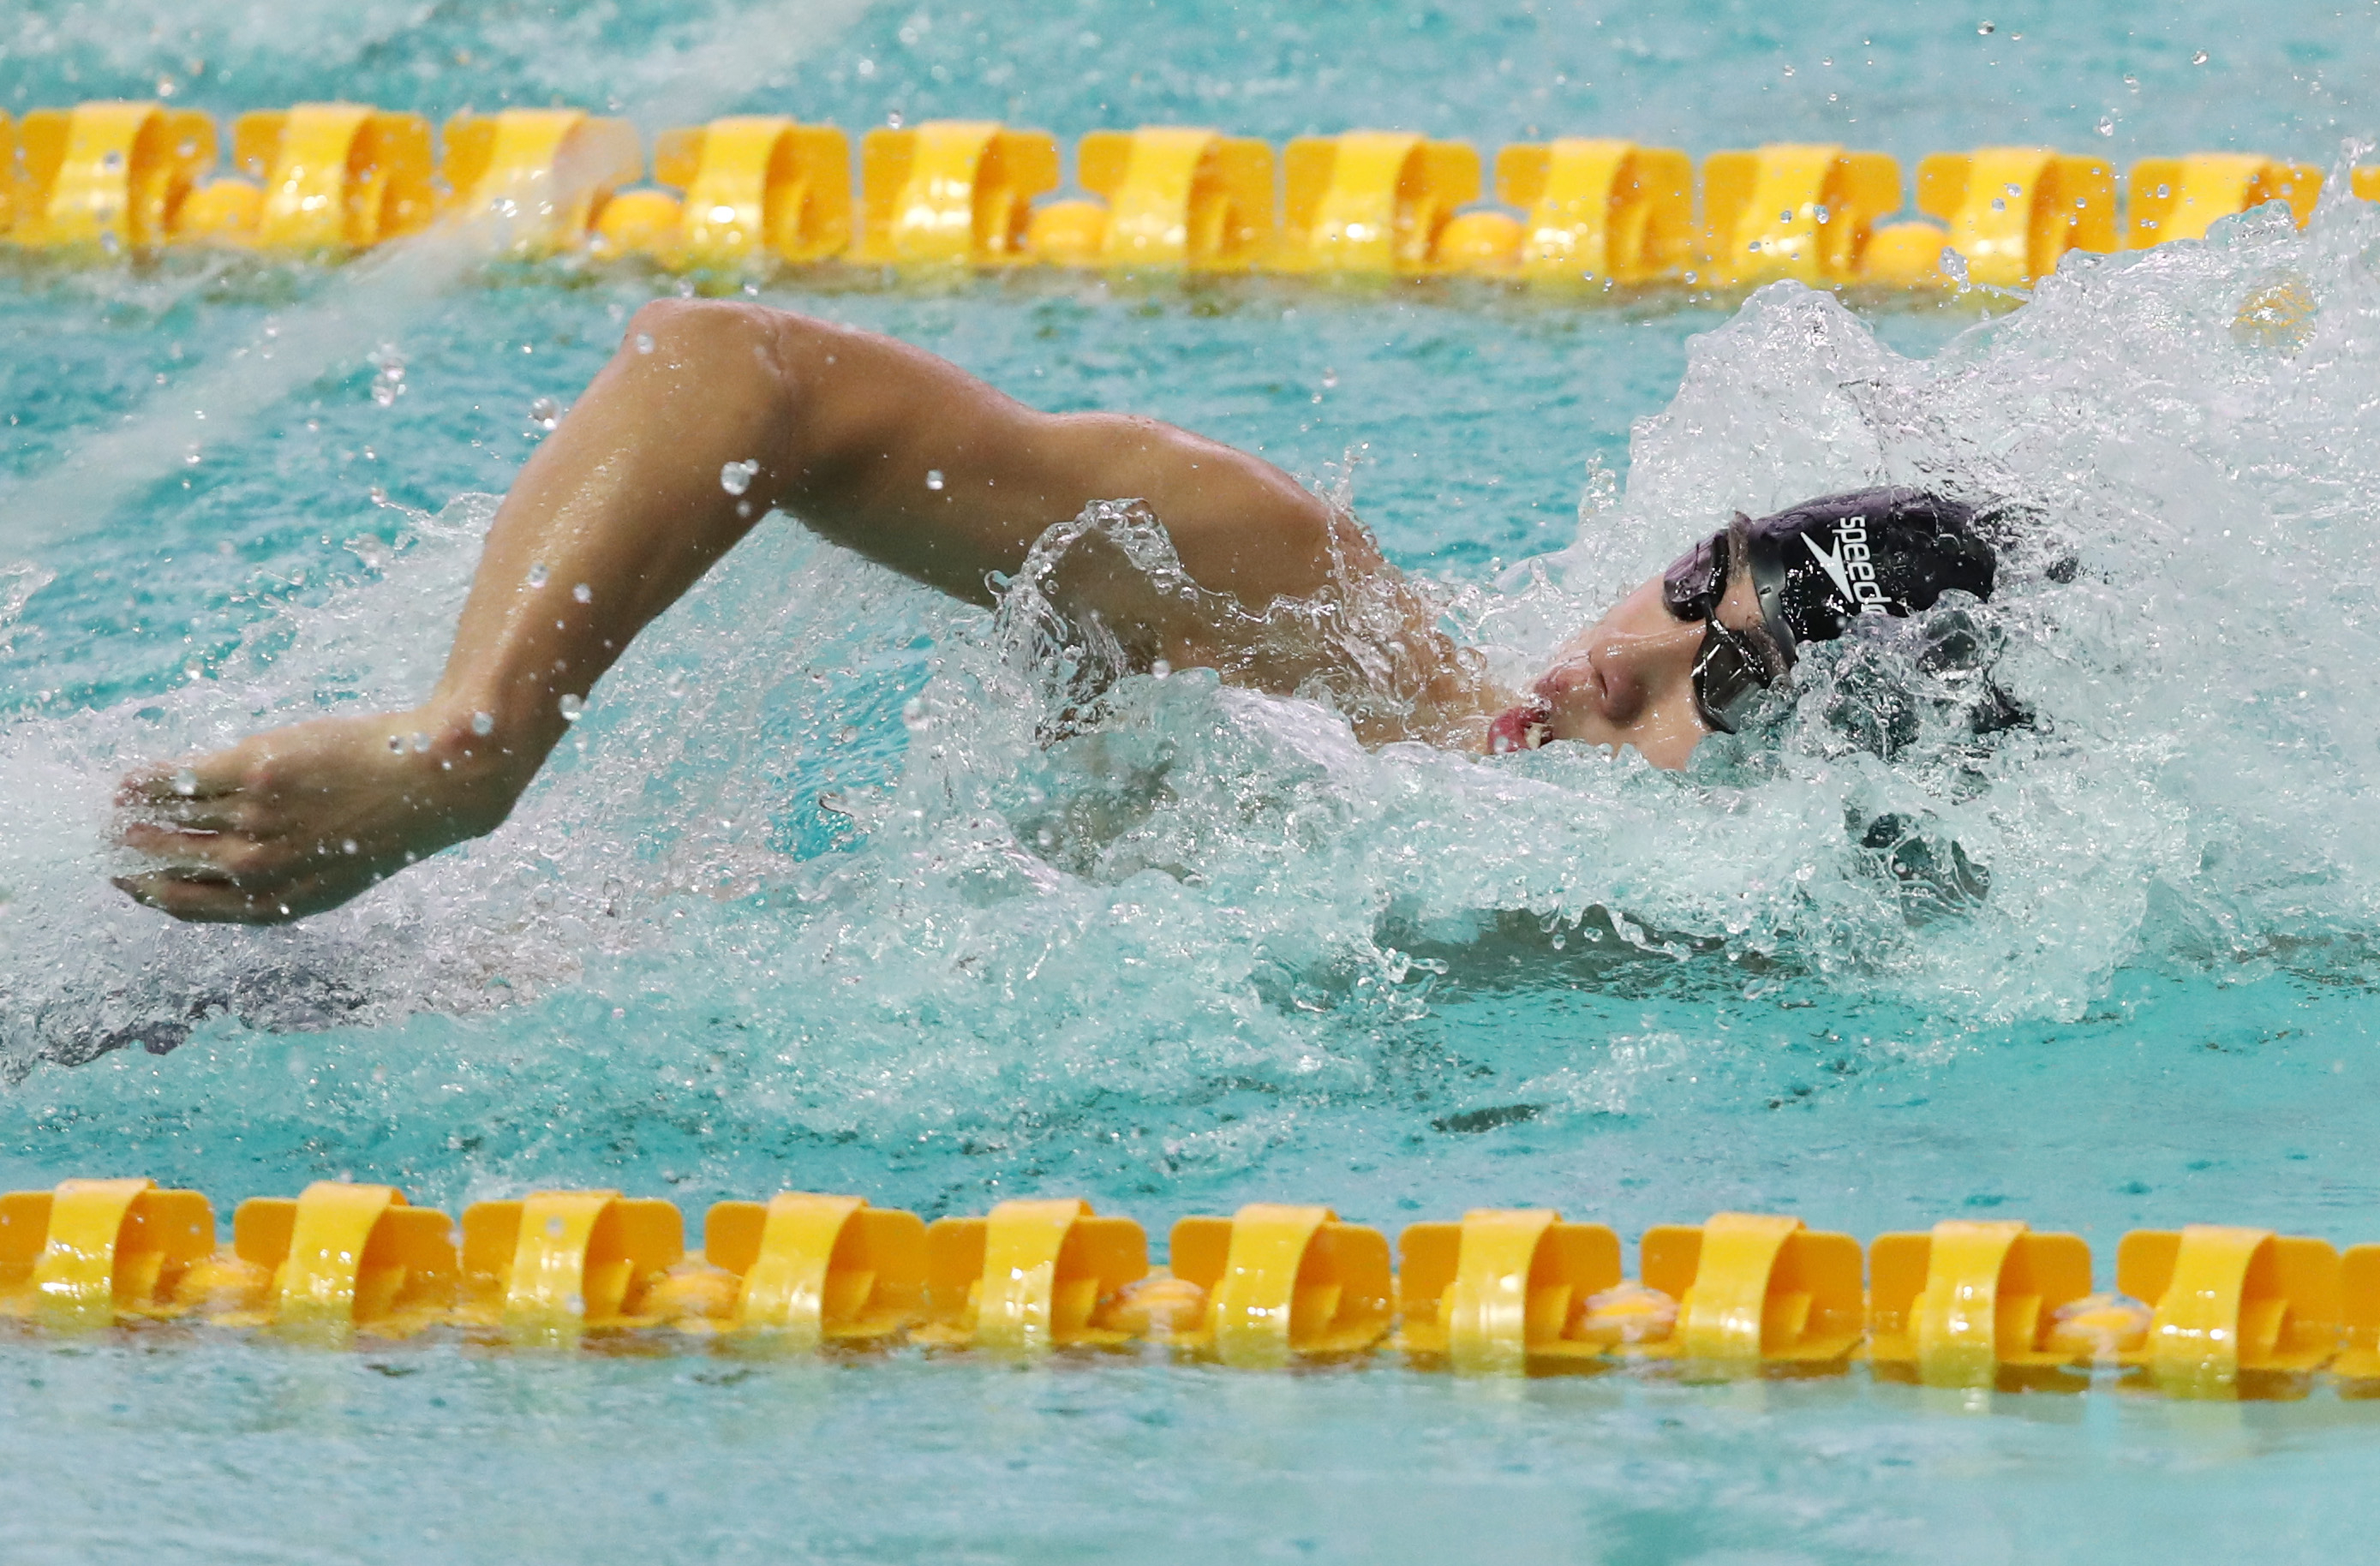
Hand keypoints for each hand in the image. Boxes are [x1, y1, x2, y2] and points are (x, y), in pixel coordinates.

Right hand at [112, 707, 526, 922]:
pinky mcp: (254, 770)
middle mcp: (260, 870)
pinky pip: (180, 780)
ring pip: (170, 820)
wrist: (436, 778)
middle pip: (169, 866)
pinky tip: (131, 781)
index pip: (190, 909)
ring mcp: (255, 820)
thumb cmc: (387, 822)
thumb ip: (282, 877)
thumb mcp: (333, 871)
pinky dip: (147, 781)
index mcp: (279, 904)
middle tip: (106, 838)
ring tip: (114, 806)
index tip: (125, 882)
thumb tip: (226, 870)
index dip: (149, 896)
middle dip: (130, 853)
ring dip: (131, 815)